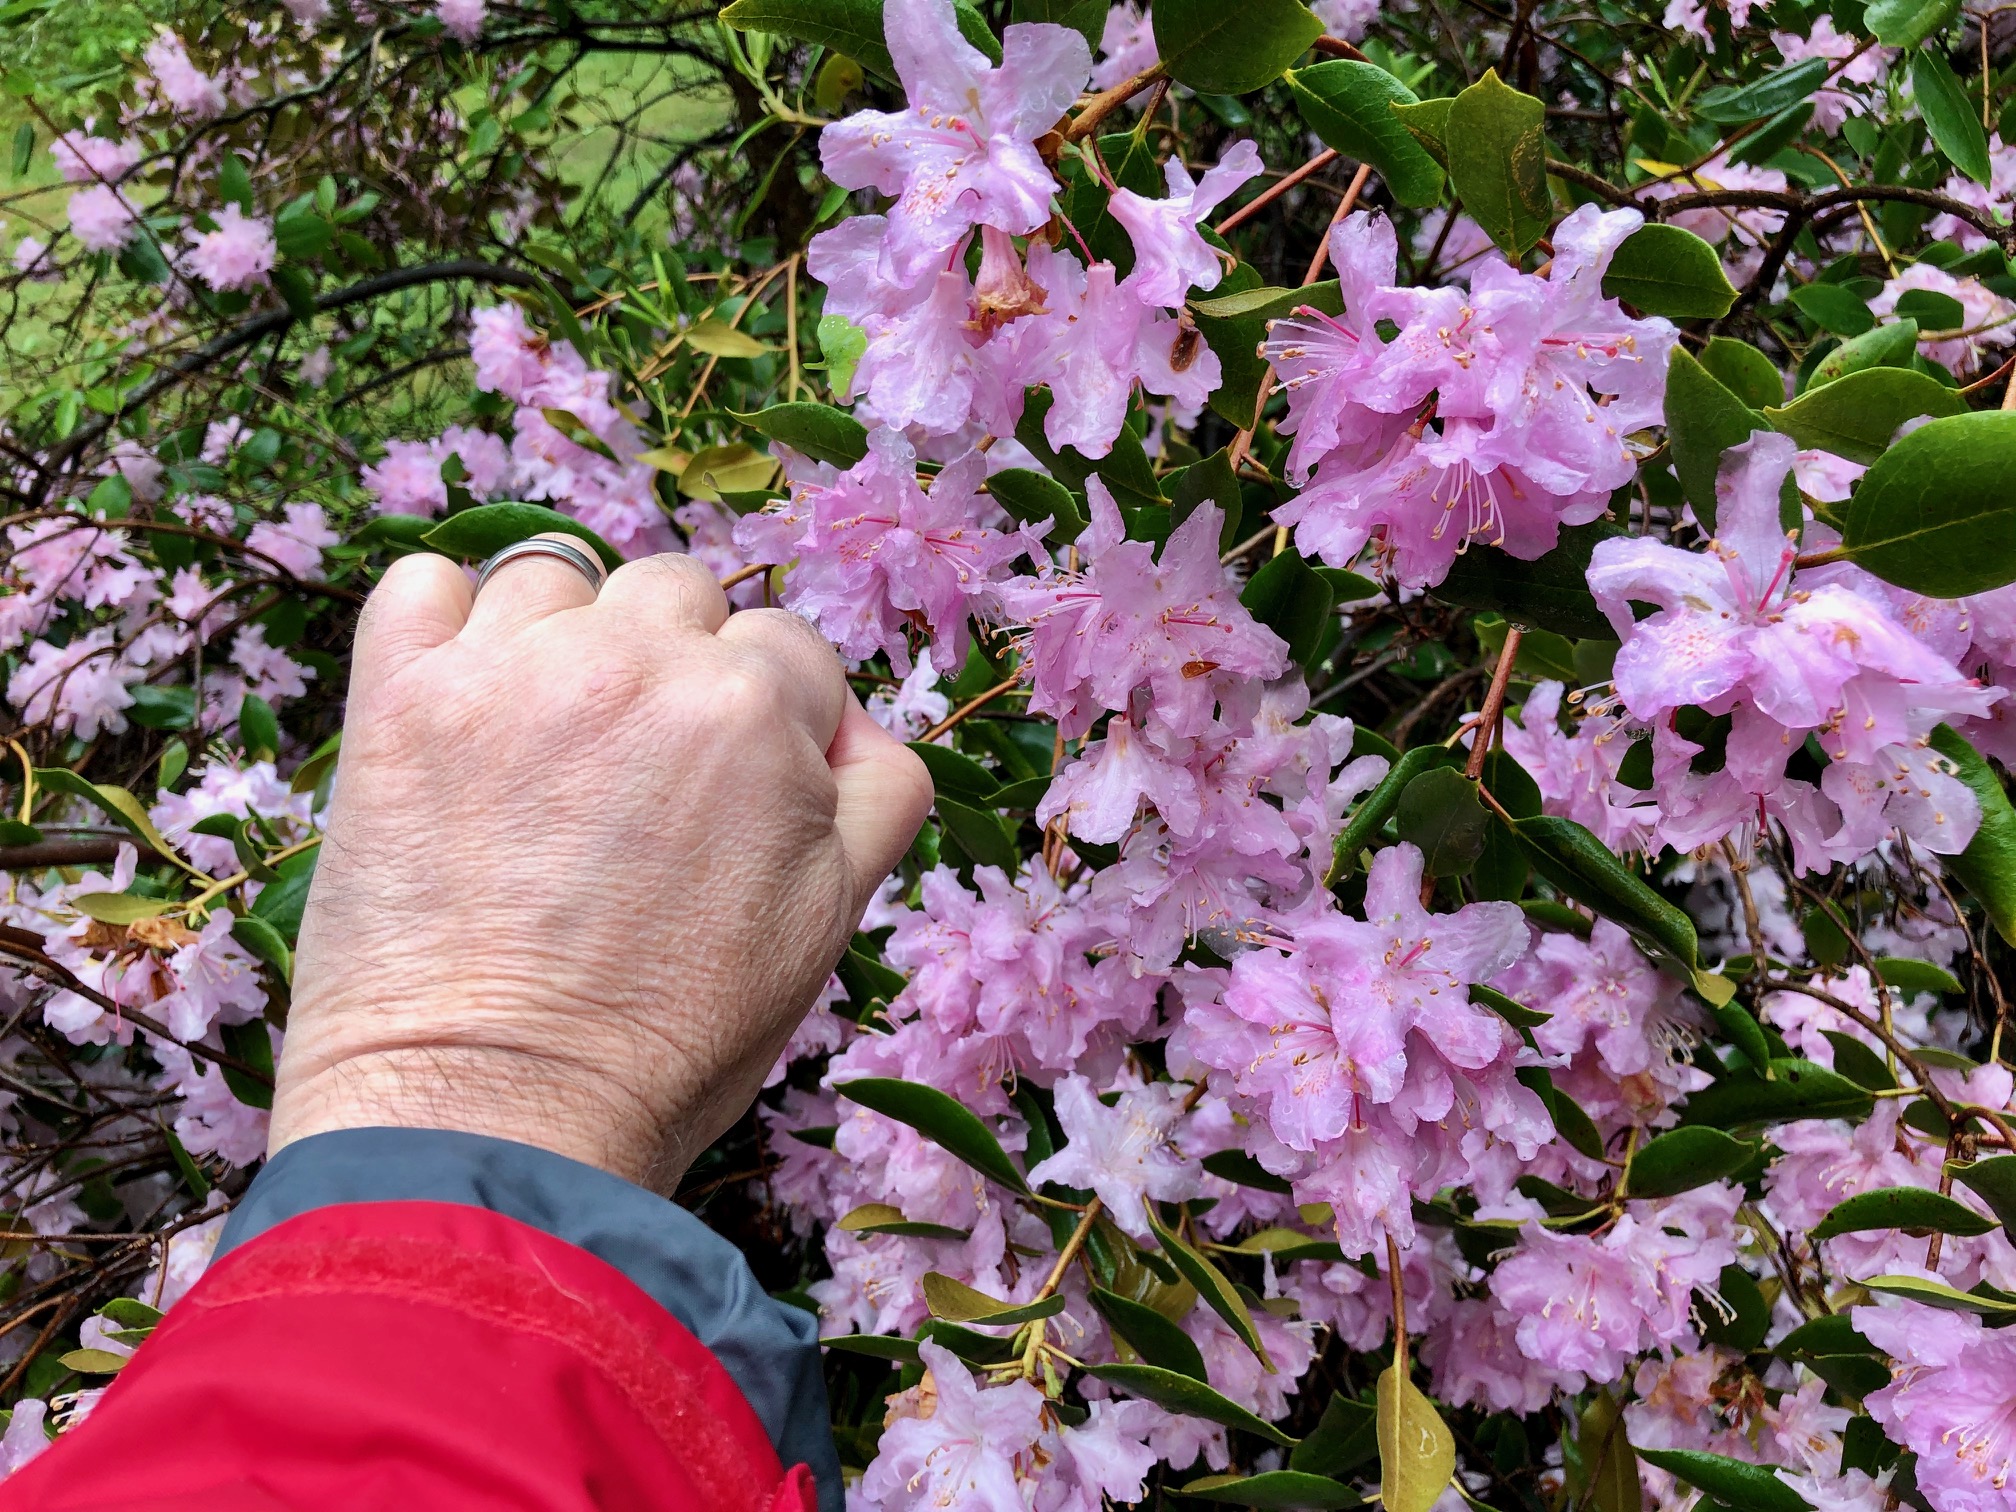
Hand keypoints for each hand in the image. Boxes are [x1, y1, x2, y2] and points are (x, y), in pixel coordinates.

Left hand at [269, 538, 932, 1188]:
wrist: (495, 1116)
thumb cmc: (675, 1036)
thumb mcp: (831, 921)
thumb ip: (878, 792)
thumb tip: (850, 719)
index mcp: (755, 707)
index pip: (786, 650)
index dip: (768, 720)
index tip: (726, 788)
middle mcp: (637, 660)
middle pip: (676, 592)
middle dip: (673, 662)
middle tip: (639, 772)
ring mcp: (508, 669)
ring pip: (558, 577)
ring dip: (565, 637)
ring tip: (547, 738)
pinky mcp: (399, 696)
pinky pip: (421, 582)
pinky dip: (442, 619)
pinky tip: (459, 693)